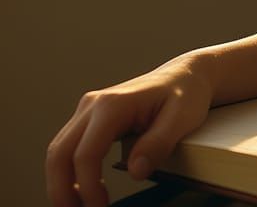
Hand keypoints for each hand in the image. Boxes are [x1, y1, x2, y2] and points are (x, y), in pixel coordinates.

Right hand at [45, 54, 213, 206]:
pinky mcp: (91, 118)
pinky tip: (82, 190)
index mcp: (114, 104)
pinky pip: (69, 147)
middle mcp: (94, 104)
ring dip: (62, 183)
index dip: (88, 188)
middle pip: (60, 154)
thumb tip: (135, 172)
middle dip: (61, 191)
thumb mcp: (183, 117)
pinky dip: (69, 172)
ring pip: (59, 151)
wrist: (187, 75)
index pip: (86, 154)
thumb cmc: (187, 93)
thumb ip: (159, 143)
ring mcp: (90, 109)